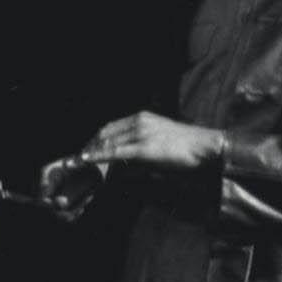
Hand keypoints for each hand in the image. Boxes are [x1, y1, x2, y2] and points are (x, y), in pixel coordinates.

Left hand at [81, 111, 225, 172]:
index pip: (111, 127)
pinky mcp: (145, 148)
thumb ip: (144, 145)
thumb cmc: (188, 148)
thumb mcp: (161, 140)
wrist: (206, 147)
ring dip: (89, 153)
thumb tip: (131, 158)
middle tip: (76, 161)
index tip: (86, 151)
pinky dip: (98, 156)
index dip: (95, 140)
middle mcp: (139, 121)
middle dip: (88, 147)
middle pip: (105, 133)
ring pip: (107, 142)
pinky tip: (86, 161)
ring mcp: (141, 133)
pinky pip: (115, 152)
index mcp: (143, 117)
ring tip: (75, 163)